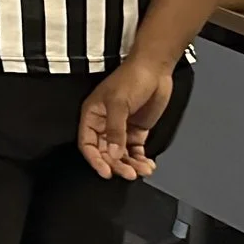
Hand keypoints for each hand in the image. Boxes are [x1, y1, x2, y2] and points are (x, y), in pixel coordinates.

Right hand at [78, 58, 173, 180]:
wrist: (155, 69)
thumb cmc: (131, 80)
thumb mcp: (119, 104)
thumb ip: (115, 131)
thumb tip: (112, 155)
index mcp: (92, 115)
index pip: (88, 143)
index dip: (95, 159)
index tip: (106, 172)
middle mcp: (104, 124)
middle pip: (105, 152)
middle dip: (116, 165)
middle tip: (129, 174)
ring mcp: (121, 128)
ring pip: (121, 154)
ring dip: (131, 164)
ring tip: (143, 170)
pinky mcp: (137, 130)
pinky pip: (135, 150)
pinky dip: (140, 159)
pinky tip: (148, 165)